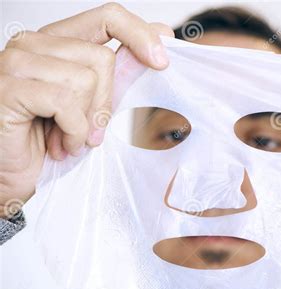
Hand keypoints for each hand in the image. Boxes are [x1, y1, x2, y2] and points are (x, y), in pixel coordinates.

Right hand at [0, 2, 172, 217]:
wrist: (14, 176)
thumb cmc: (53, 142)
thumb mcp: (94, 103)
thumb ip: (121, 70)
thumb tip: (162, 34)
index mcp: (58, 43)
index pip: (108, 17)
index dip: (139, 35)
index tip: (161, 63)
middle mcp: (34, 44)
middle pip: (102, 57)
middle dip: (106, 102)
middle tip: (93, 130)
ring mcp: (16, 62)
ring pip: (85, 79)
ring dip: (86, 121)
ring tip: (71, 139)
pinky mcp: (8, 87)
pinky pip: (64, 102)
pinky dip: (72, 131)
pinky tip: (62, 146)